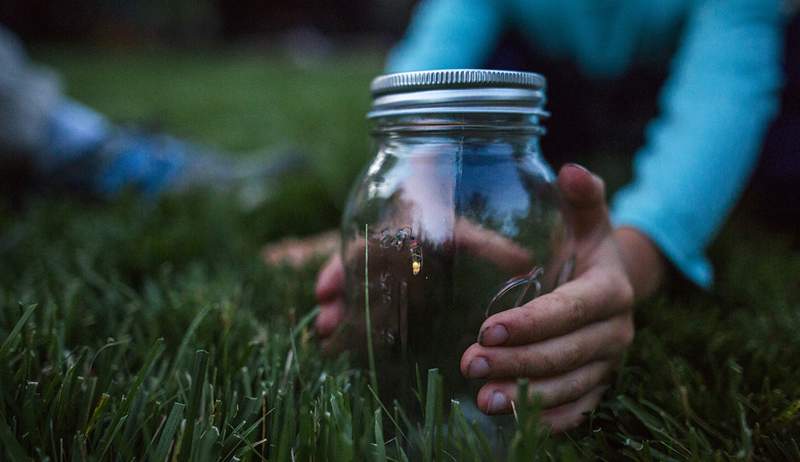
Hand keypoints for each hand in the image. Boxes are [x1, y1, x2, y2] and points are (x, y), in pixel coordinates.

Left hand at [315, 164, 665, 432]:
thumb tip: (571, 168)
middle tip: (470, 364)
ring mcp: (608, 363)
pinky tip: (511, 419)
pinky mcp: (598, 385)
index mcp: (610, 289)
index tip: (488, 329)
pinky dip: (550, 420)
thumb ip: (581, 196)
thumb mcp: (586, 219)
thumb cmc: (585, 246)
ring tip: (483, 399)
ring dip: (527, 396)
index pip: (572, 310)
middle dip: (518, 362)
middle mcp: (615, 331)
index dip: (534, 323)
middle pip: (567, 353)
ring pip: (570, 386)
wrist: (609, 282)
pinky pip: (580, 410)